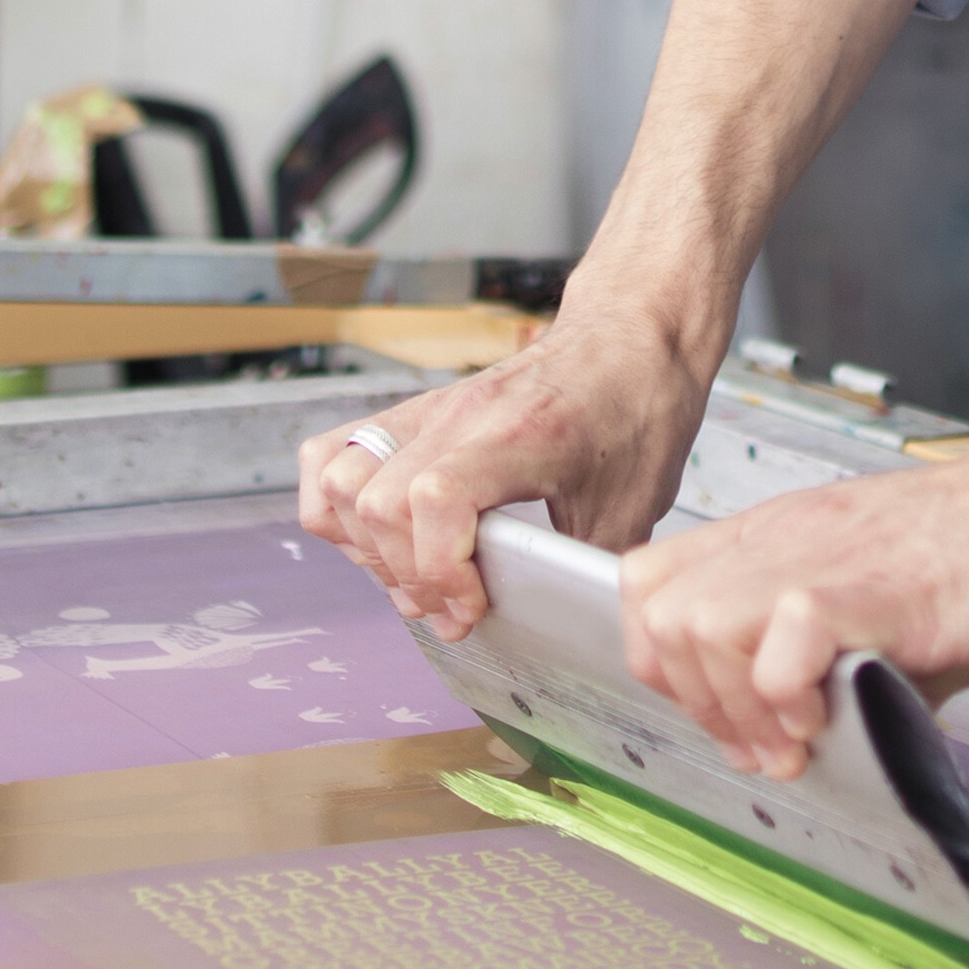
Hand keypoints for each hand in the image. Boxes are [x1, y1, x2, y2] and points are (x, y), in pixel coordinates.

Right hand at [295, 321, 712, 637]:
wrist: (629, 335)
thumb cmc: (636, 411)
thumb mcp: (632, 505)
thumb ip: (582, 569)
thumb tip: (557, 634)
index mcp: (517, 435)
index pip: (434, 498)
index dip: (440, 570)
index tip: (472, 607)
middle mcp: (457, 416)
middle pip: (376, 502)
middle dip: (407, 578)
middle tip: (454, 607)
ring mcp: (426, 411)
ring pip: (339, 479)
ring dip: (367, 548)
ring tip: (418, 577)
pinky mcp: (412, 414)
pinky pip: (331, 453)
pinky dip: (337, 506)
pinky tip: (381, 538)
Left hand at [618, 443, 968, 776]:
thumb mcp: (888, 610)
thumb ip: (840, 663)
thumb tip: (818, 742)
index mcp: (783, 536)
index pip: (651, 585)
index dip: (669, 666)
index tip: (731, 720)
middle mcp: (788, 537)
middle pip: (658, 613)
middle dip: (696, 702)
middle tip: (765, 745)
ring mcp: (826, 556)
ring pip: (699, 624)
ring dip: (738, 705)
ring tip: (799, 737)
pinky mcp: (879, 587)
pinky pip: (784, 640)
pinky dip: (790, 695)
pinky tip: (834, 713)